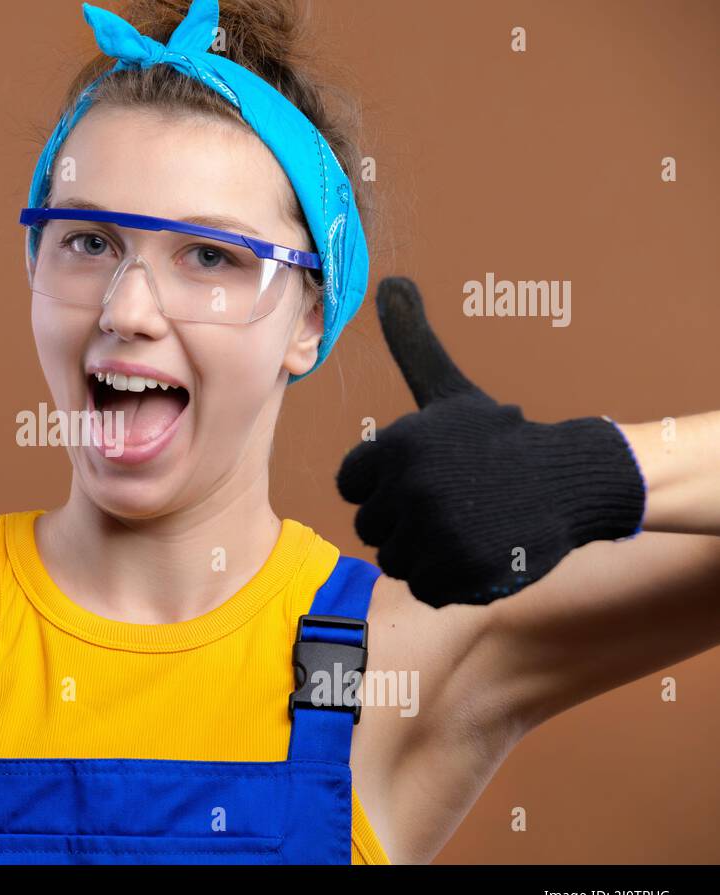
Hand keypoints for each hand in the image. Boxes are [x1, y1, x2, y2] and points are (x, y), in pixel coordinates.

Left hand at [336, 277, 644, 607]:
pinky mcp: (463, 573)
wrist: (569, 477)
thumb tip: (389, 280)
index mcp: (395, 445)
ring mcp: (438, 533)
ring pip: (396, 561)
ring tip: (463, 523)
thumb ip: (410, 342)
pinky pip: (426, 589)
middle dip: (405, 519)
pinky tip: (475, 549)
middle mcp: (411, 489)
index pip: (350, 487)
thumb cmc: (495, 437)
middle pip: (372, 527)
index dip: (382, 484)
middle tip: (450, 500)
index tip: (420, 474)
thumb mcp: (447, 388)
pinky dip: (449, 579)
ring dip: (425, 550)